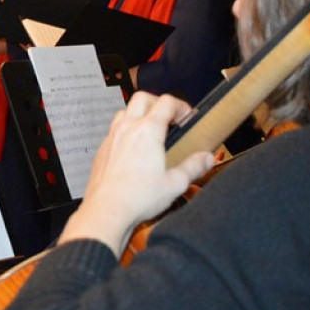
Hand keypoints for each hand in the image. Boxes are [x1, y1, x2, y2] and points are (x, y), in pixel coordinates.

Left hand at [58, 93, 214, 256]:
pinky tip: (134, 149)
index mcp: (148, 131)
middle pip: (143, 98)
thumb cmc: (138, 197)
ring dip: (139, 114)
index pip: (166, 102)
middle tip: (170, 119)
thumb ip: (194, 167)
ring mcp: (112, 137)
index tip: (188, 118)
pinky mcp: (102, 149)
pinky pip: (114, 129)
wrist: (106, 211)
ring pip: (125, 111)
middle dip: (159, 103)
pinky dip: (126, 130)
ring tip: (151, 131)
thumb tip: (207, 158)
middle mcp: (127, 128)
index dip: (181, 106)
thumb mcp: (175, 183)